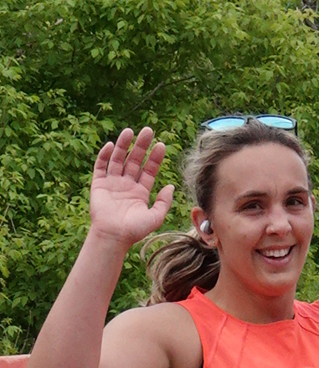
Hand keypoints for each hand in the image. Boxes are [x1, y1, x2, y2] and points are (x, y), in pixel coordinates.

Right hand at [89, 129, 173, 251]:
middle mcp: (127, 185)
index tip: (161, 145)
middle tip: (148, 131)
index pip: (149, 170)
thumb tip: (171, 186)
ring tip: (130, 131)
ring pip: (118, 159)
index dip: (155, 158)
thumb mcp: (155, 217)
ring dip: (123, 145)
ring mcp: (112, 183)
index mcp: (140, 192)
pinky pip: (101, 166)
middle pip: (134, 160)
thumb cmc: (134, 230)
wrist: (113, 236)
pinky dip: (105, 155)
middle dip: (141, 146)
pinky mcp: (99, 184)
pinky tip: (111, 145)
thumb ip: (164, 202)